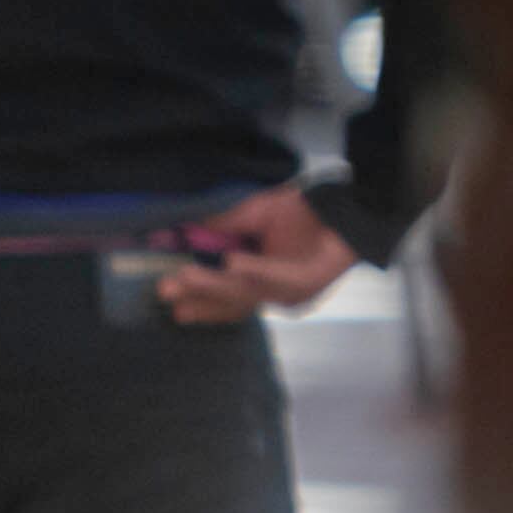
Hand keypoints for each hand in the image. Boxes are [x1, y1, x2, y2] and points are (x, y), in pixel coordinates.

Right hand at [159, 181, 358, 323]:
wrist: (346, 209)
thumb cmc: (300, 212)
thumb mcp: (253, 214)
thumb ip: (222, 225)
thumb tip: (180, 231)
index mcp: (257, 281)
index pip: (222, 299)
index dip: (195, 300)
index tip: (168, 299)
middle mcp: (273, 293)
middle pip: (231, 303)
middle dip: (197, 297)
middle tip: (167, 291)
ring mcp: (291, 292)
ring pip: (248, 293)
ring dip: (216, 286)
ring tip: (187, 275)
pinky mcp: (309, 285)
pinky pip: (277, 280)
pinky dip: (255, 271)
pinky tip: (232, 262)